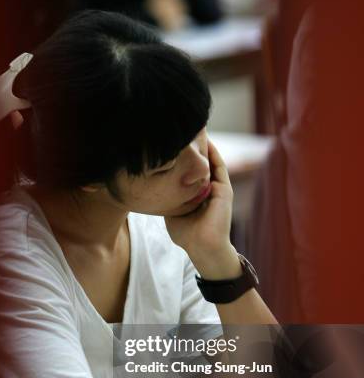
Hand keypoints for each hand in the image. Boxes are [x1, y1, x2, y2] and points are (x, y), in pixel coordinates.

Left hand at [165, 138, 235, 273]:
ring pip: (211, 161)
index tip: (173, 142)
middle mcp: (209, 188)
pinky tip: (205, 141)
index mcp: (198, 193)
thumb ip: (168, 199)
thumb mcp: (173, 213)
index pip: (191, 170)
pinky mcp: (224, 190)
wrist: (203, 248)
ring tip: (195, 128)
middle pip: (201, 162)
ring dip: (205, 146)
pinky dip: (213, 153)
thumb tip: (152, 189)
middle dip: (194, 147)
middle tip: (183, 129)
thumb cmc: (188, 236)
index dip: (184, 156)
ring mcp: (218, 188)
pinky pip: (219, 167)